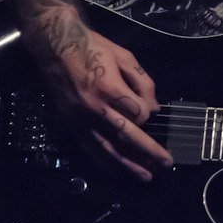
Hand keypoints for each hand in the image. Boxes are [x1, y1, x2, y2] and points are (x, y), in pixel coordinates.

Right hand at [35, 14, 172, 181]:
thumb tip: (155, 108)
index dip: (148, 114)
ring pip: (107, 148)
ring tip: (145, 177)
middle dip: (148, 152)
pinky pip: (89, 148)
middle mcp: (94, 108)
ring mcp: (80, 119)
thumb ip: (142, 82)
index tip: (149, 110)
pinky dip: (104, 162)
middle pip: (126, 136)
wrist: (55, 46)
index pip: (138, 113)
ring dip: (128, 165)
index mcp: (109, 88)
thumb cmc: (93, 47)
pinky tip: (117, 171)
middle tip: (166, 164)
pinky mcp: (71, 124)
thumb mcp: (124, 56)